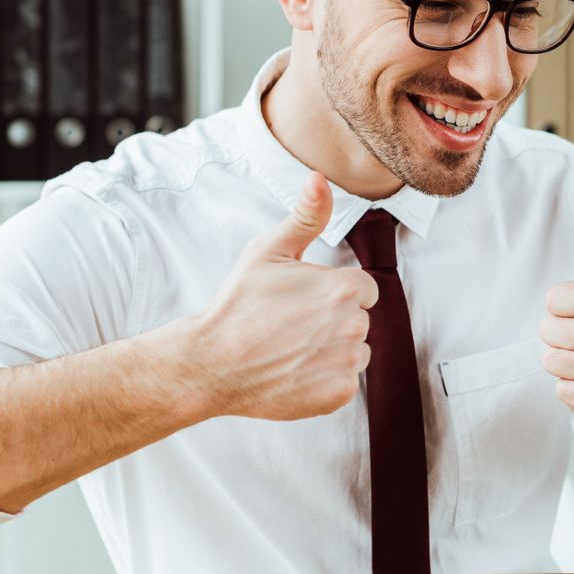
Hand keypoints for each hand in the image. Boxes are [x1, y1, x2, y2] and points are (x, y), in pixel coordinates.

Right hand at [191, 172, 378, 421]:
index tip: (303, 302)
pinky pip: (345, 382)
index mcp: (342, 289)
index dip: (333, 293)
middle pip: (359, 320)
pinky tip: (294, 371)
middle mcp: (353, 326)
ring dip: (332, 351)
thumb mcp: (268, 251)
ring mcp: (346, 363)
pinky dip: (325, 380)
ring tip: (291, 349)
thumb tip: (320, 178)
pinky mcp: (338, 395)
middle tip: (290, 325)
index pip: (362, 289)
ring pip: (355, 352)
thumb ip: (306, 216)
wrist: (211, 363)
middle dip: (333, 321)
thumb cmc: (238, 305)